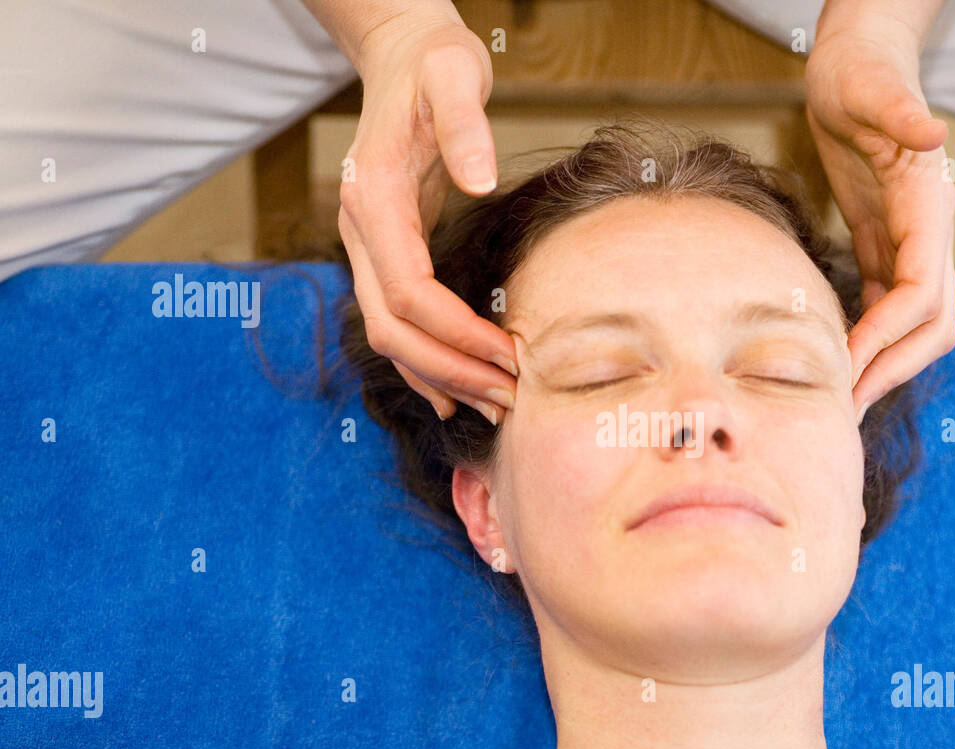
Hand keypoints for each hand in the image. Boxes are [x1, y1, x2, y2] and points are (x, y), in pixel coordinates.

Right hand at [337, 11, 516, 423]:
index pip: (408, 291)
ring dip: (438, 375)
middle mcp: (359, 230)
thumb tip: (481, 180)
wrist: (402, 52)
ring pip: (388, 333)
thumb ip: (465, 123)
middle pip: (392, 327)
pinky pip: (395, 320)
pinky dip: (423, 361)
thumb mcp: (454, 74)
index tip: (507, 356)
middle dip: (450, 369)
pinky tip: (455, 390)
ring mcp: (365, 244)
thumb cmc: (433, 62)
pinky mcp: (383, 251)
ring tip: (492, 404)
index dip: (456, 333)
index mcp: (373, 198)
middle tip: (508, 398)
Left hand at [805, 7, 954, 416]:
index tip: (845, 366)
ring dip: (882, 363)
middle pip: (932, 322)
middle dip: (891, 367)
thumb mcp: (871, 86)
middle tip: (844, 407)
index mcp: (930, 204)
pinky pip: (887, 304)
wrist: (860, 62)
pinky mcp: (887, 240)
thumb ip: (901, 112)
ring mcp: (912, 239)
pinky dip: (869, 337)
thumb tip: (936, 135)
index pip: (922, 290)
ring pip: (915, 322)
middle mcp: (930, 230)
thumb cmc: (861, 71)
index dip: (886, 334)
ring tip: (840, 400)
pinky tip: (838, 362)